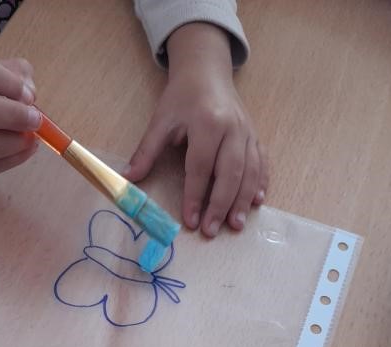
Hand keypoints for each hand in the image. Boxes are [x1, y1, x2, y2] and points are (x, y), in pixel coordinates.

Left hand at [126, 23, 268, 236]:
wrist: (207, 71)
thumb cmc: (182, 97)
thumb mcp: (160, 121)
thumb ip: (146, 151)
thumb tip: (128, 179)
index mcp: (207, 123)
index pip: (200, 167)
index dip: (195, 196)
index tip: (190, 221)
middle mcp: (232, 128)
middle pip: (229, 173)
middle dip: (220, 205)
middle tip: (212, 231)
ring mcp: (247, 132)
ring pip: (250, 171)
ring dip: (243, 200)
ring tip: (236, 225)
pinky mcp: (255, 136)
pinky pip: (262, 162)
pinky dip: (261, 183)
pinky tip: (256, 202)